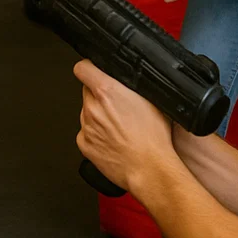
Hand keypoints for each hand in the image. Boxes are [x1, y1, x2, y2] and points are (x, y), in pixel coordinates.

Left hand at [74, 59, 173, 191]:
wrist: (150, 169)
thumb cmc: (154, 139)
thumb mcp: (151, 99)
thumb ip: (133, 85)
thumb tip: (128, 78)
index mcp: (107, 91)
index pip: (83, 68)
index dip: (89, 68)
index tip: (93, 70)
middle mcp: (93, 107)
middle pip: (88, 91)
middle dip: (99, 95)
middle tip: (117, 105)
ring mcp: (86, 126)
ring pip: (88, 112)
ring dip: (98, 115)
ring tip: (119, 127)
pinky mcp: (84, 144)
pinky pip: (86, 132)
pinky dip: (96, 134)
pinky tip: (112, 140)